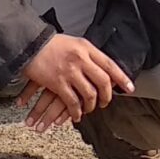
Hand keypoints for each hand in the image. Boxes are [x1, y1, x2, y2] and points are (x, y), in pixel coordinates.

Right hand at [16, 35, 132, 131]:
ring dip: (92, 105)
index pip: (110, 64)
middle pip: (103, 81)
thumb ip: (88, 55)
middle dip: (107, 96)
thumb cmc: (51, 44)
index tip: (130, 88)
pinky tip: (77, 115)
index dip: (122, 78)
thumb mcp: (74, 43)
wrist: (30, 44)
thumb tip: (103, 69)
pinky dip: (77, 111)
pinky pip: (73, 102)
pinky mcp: (58, 83)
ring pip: (89, 94)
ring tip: (90, 109)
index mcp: (86, 48)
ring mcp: (69, 71)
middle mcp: (81, 59)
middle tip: (105, 103)